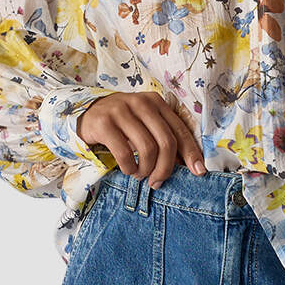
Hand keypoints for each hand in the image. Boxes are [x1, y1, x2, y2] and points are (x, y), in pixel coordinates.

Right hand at [79, 91, 205, 184]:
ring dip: (146, 169)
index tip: (198, 172)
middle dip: (166, 167)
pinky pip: (124, 153)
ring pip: (147, 148)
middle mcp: (141, 103)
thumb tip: (186, 164)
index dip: (191, 153)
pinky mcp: (104, 123)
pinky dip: (129, 168)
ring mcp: (121, 111)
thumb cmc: (122, 124)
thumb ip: (163, 137)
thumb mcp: (144, 123)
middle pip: (166, 141)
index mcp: (156, 102)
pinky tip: (128, 170)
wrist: (86, 114)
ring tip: (140, 175)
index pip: (180, 130)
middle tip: (158, 181)